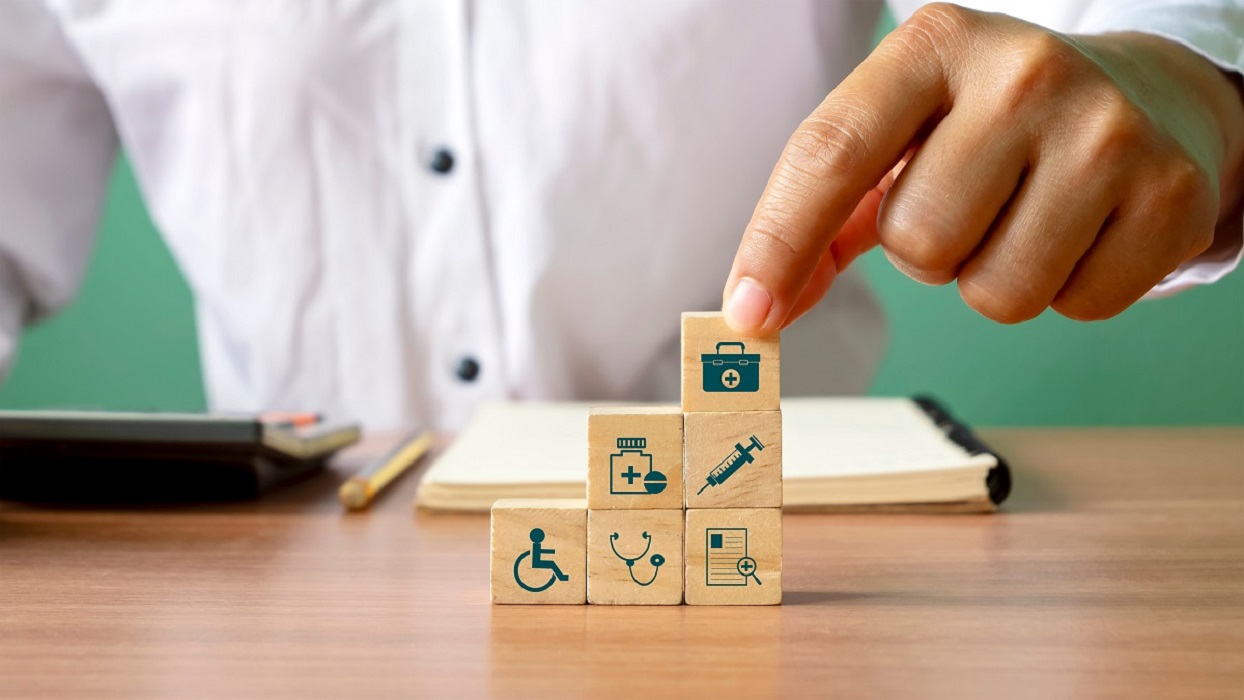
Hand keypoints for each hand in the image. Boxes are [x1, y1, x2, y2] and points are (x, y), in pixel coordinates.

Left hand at [722, 3, 1243, 334]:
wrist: (1147, 97)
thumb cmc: (994, 127)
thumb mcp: (905, 132)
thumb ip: (823, 216)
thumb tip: (755, 308)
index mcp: (932, 46)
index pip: (830, 152)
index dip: (778, 241)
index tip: (746, 312)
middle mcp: (1022, 73)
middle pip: (917, 243)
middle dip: (927, 252)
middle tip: (969, 206)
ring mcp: (1106, 132)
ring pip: (993, 293)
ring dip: (991, 278)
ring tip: (1023, 217)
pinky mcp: (1170, 195)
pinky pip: (1073, 307)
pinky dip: (1066, 290)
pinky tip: (1082, 231)